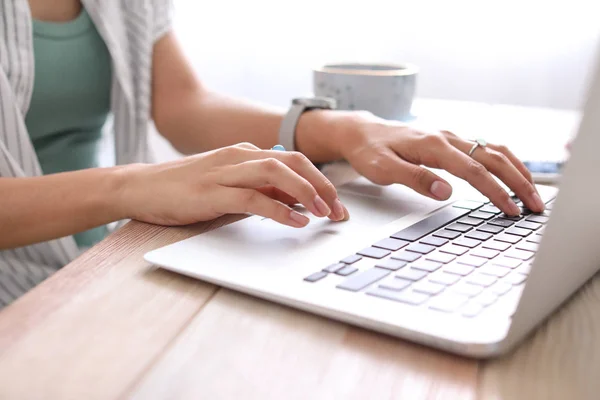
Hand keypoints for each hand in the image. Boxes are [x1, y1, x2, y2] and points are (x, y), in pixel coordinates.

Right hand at [120, 143, 348, 226]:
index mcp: (245, 154)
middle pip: (293, 162)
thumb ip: (261, 190)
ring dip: (306, 192)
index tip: (338, 204)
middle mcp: (238, 156)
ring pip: (276, 173)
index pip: (295, 161)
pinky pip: (252, 197)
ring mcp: (224, 171)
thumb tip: (298, 201)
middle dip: (322, 185)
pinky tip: (296, 221)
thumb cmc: (187, 189)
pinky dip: (278, 209)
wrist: (141, 187)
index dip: (321, 181)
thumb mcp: (231, 186)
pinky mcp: (210, 192)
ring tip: (324, 214)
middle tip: (339, 211)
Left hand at [338, 113, 544, 214]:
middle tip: (536, 206)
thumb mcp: (383, 169)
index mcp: (432, 145)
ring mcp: (451, 137)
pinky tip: (513, 174)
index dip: (495, 191)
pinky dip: (505, 161)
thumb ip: (414, 178)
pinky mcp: (450, 141)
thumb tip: (446, 192)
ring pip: (493, 150)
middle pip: (493, 157)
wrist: (362, 132)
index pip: (473, 170)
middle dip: (518, 182)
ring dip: (516, 170)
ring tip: (532, 192)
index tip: (511, 210)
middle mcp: (447, 138)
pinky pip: (485, 148)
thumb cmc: (370, 151)